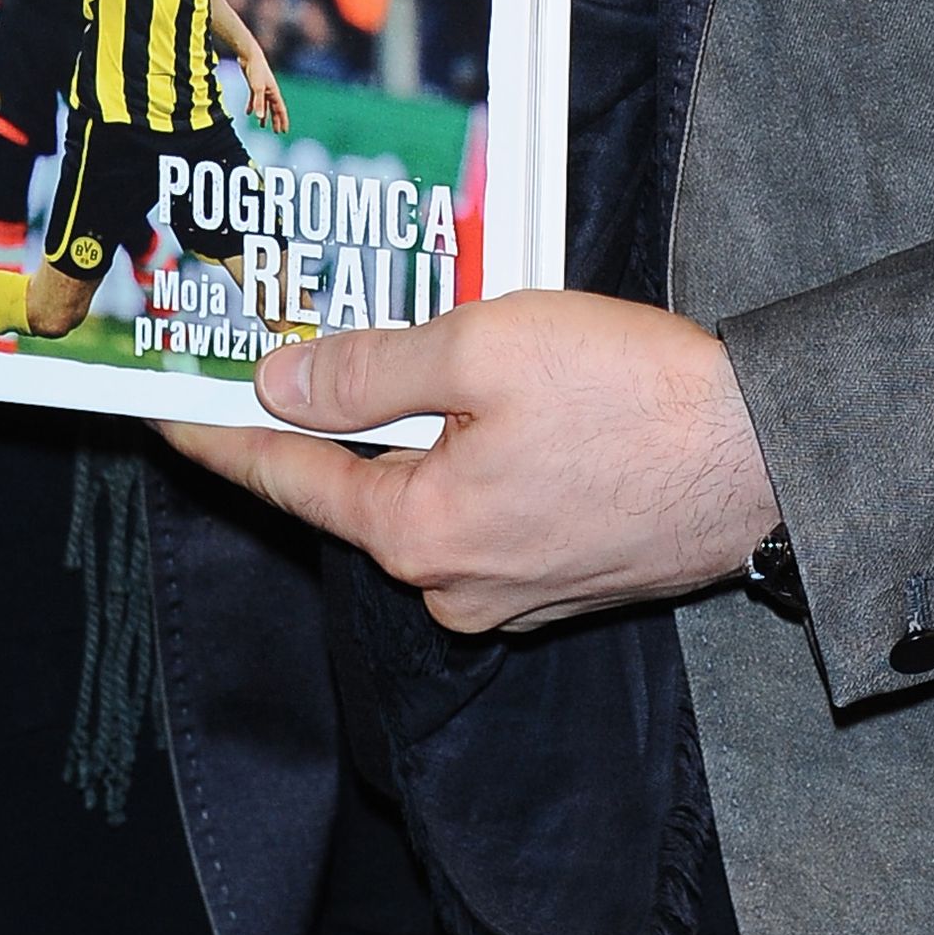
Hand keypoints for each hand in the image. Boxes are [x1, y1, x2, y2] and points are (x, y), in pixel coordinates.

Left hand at [158, 287, 780, 634]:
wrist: (772, 454)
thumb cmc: (637, 395)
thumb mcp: (485, 347)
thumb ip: (372, 370)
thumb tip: (281, 385)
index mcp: (419, 533)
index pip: (286, 479)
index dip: (218, 437)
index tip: (161, 412)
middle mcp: (455, 586)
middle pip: (359, 490)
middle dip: (338, 420)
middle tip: (312, 339)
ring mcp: (514, 595)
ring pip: (430, 500)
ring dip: (424, 436)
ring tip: (449, 356)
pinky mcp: (565, 583)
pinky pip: (488, 514)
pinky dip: (479, 461)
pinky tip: (516, 407)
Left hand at [236, 38, 287, 136]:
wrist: (249, 56)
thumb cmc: (256, 70)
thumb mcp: (257, 88)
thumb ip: (258, 103)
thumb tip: (259, 117)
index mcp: (274, 92)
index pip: (281, 110)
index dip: (283, 121)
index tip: (284, 131)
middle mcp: (270, 92)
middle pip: (274, 109)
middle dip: (276, 120)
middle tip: (277, 131)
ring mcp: (262, 89)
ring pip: (264, 105)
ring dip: (264, 115)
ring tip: (262, 125)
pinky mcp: (254, 86)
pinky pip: (254, 99)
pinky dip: (252, 107)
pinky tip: (248, 113)